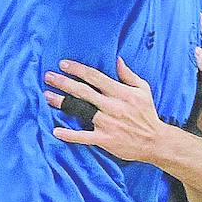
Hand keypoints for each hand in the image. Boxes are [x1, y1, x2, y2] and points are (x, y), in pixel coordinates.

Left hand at [44, 58, 169, 161]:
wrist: (155, 141)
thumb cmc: (147, 114)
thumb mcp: (143, 90)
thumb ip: (129, 75)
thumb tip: (117, 60)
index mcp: (121, 93)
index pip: (95, 77)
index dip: (78, 69)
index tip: (63, 64)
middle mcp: (112, 106)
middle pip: (83, 91)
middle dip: (64, 82)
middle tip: (48, 76)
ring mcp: (107, 123)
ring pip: (80, 110)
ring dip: (61, 102)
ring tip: (47, 95)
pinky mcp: (104, 139)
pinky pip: (83, 136)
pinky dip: (69, 135)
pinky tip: (56, 131)